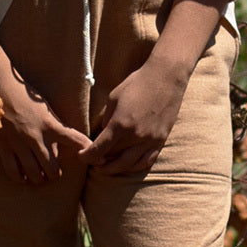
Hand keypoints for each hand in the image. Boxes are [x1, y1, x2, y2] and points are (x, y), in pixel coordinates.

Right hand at [0, 76, 90, 184]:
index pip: (73, 139)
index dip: (86, 148)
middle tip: (54, 173)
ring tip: (40, 178)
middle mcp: (36, 137)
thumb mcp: (44, 107)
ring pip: (34, 173)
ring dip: (39, 178)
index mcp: (49, 124)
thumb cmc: (23, 94)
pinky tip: (23, 177)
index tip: (94, 157)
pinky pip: (13, 171)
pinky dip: (20, 178)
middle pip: (52, 167)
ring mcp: (19, 144)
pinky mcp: (4, 147)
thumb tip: (63, 140)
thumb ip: (54, 124)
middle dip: (55, 173)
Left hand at [81, 57, 187, 174]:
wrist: (165, 77)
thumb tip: (102, 134)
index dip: (87, 156)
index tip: (81, 156)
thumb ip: (107, 119)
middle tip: (93, 162)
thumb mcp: (114, 98)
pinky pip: (146, 161)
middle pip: (113, 159)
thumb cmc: (137, 83)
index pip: (99, 149)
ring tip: (107, 166)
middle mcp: (135, 136)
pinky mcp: (160, 141)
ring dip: (115, 168)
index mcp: (120, 124)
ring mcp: (149, 140)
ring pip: (129, 165)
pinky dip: (134, 166)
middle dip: (99, 163)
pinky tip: (127, 164)